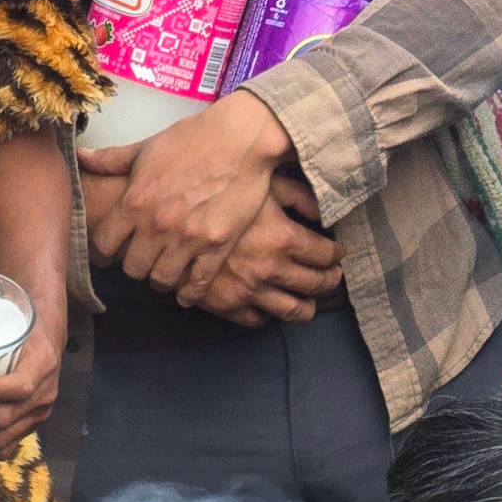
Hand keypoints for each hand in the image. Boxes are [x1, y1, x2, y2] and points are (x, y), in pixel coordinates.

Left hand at [78, 92, 295, 301]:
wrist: (242, 138)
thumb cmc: (193, 138)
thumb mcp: (147, 146)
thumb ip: (113, 159)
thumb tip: (82, 157)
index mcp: (135, 202)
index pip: (104, 245)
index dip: (103, 251)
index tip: (108, 253)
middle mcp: (157, 226)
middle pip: (132, 269)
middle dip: (134, 265)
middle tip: (141, 260)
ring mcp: (188, 240)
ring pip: (161, 280)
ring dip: (160, 278)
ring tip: (164, 272)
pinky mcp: (216, 247)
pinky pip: (197, 285)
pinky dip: (190, 293)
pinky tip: (187, 292)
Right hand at [186, 187, 345, 325]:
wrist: (164, 217)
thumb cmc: (214, 192)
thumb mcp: (260, 182)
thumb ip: (297, 195)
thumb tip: (322, 211)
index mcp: (283, 238)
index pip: (327, 255)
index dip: (336, 253)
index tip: (337, 252)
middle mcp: (270, 270)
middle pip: (317, 286)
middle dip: (330, 281)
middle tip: (332, 276)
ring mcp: (248, 292)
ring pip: (294, 312)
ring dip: (308, 307)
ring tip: (310, 299)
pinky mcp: (226, 306)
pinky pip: (258, 320)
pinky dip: (269, 314)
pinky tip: (270, 304)